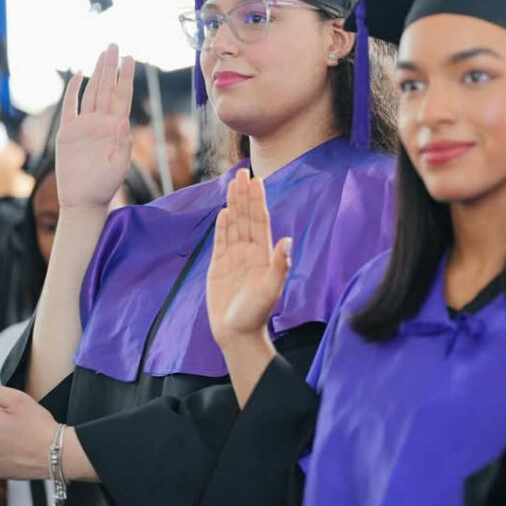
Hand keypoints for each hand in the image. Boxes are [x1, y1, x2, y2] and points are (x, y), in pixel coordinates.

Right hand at [56, 44, 134, 210]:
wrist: (83, 200)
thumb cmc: (104, 187)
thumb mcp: (118, 166)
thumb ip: (121, 145)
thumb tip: (122, 122)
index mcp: (116, 129)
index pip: (123, 97)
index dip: (126, 77)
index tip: (131, 59)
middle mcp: (101, 123)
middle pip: (107, 88)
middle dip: (111, 67)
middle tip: (115, 45)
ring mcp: (84, 126)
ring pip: (91, 93)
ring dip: (97, 73)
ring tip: (102, 54)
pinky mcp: (68, 133)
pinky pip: (70, 107)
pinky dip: (73, 91)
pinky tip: (78, 75)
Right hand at [206, 169, 291, 349]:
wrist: (237, 333)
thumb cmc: (257, 314)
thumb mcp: (271, 289)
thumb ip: (279, 265)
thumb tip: (287, 240)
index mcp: (263, 254)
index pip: (260, 221)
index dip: (258, 200)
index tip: (257, 180)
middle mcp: (250, 252)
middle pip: (246, 217)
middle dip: (244, 195)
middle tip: (242, 172)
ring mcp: (234, 258)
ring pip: (234, 225)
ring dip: (233, 204)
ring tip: (232, 184)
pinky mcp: (218, 267)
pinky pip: (220, 242)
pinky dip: (222, 227)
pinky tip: (224, 212)